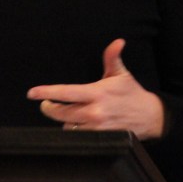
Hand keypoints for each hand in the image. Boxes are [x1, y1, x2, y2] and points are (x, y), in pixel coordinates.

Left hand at [26, 39, 164, 140]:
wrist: (150, 117)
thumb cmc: (131, 93)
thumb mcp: (121, 74)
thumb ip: (112, 57)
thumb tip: (117, 42)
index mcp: (97, 93)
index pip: (66, 92)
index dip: (47, 92)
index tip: (32, 93)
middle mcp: (95, 112)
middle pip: (61, 113)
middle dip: (49, 108)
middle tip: (46, 104)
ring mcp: (97, 128)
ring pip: (68, 126)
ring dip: (63, 120)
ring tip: (65, 113)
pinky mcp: (100, 139)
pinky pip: (78, 136)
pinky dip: (74, 130)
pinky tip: (76, 124)